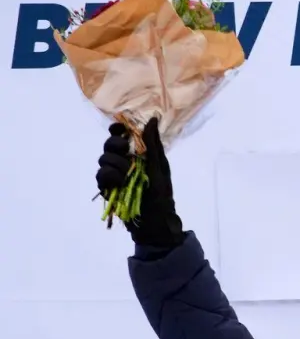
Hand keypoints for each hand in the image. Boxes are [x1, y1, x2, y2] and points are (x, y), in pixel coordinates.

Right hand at [96, 118, 182, 246]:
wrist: (155, 220)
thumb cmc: (161, 194)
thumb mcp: (160, 167)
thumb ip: (153, 144)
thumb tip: (153, 118)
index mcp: (136, 155)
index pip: (121, 136)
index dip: (117, 129)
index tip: (120, 128)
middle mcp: (122, 162)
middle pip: (109, 145)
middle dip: (115, 145)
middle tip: (125, 152)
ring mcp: (113, 175)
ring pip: (103, 159)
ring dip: (116, 164)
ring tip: (128, 174)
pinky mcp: (106, 187)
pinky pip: (100, 175)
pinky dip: (109, 176)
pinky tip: (119, 182)